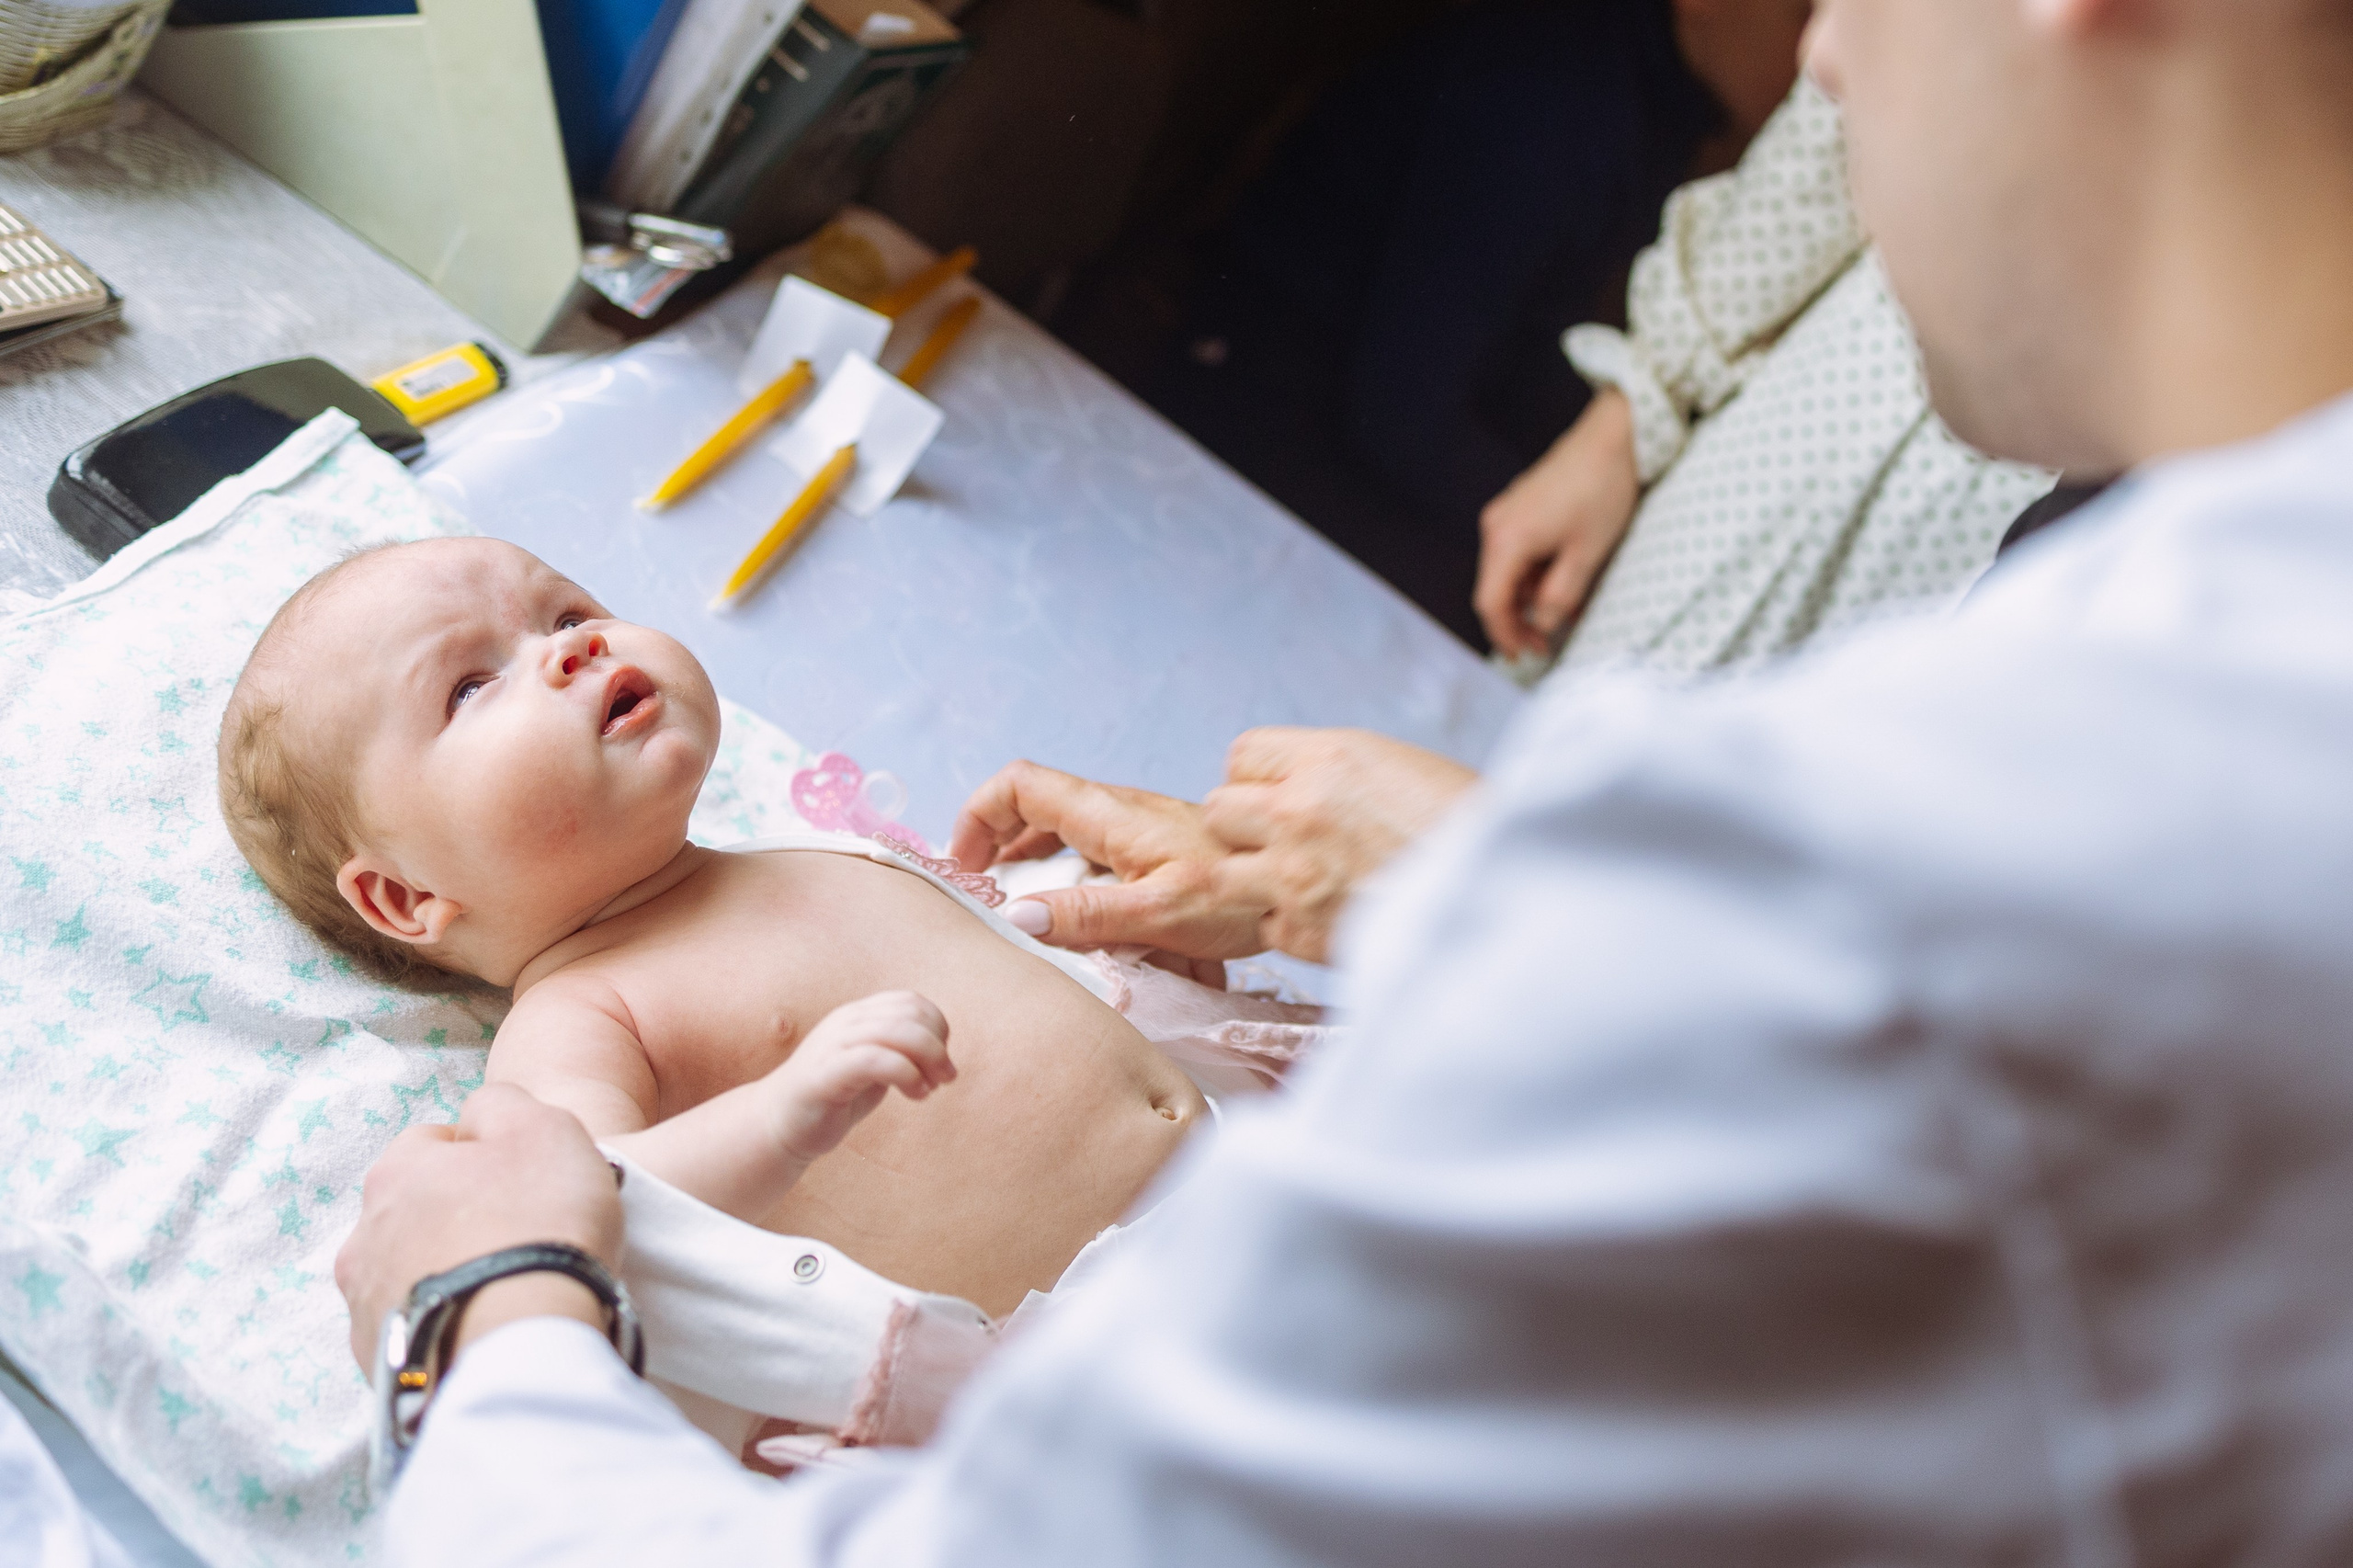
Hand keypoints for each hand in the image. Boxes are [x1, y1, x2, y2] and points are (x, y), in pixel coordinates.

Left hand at [336, 1083, 621, 1367]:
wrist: (520, 1345)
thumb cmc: (537, 1224)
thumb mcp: (543, 1127)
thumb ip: (501, 1103)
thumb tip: (481, 1113)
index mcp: (396, 1172)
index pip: (432, 1141)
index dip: (483, 1154)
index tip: (524, 1179)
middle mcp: (362, 1234)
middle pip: (414, 1209)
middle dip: (456, 1216)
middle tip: (517, 1234)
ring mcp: (363, 1303)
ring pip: (406, 1270)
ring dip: (442, 1271)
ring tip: (499, 1290)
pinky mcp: (376, 1360)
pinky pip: (412, 1328)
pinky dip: (441, 1323)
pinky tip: (481, 1329)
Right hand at [768, 991, 956, 1163]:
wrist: (776, 1126)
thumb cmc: (832, 1098)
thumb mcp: (873, 1066)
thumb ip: (900, 1051)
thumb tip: (941, 1050)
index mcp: (857, 1015)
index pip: (910, 1001)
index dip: (937, 1027)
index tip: (940, 1061)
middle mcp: (845, 1022)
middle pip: (909, 1014)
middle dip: (937, 1046)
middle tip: (944, 1079)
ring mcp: (833, 1045)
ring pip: (896, 1031)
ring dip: (928, 1059)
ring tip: (930, 1088)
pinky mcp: (825, 1074)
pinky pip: (875, 1059)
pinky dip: (906, 1074)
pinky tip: (916, 1094)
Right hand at [948, 762, 1268, 959]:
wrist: (1299, 880)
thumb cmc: (1239, 893)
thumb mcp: (1159, 910)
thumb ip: (1088, 915)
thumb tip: (1018, 917)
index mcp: (1107, 815)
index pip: (1019, 785)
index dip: (978, 815)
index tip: (966, 867)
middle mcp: (1116, 815)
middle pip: (1034, 812)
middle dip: (1002, 851)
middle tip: (987, 902)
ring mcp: (1137, 833)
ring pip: (1066, 841)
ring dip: (1042, 877)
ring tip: (1033, 925)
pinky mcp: (1157, 855)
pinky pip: (1099, 865)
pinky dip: (1080, 893)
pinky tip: (1095, 938)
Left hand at [1203, 729, 1475, 963]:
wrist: (1508, 892)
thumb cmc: (1467, 827)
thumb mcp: (1397, 766)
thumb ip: (1332, 774)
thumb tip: (1289, 786)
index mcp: (1328, 758)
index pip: (1242, 755)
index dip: (1259, 779)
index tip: (1280, 795)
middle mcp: (1298, 810)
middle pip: (1219, 809)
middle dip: (1244, 827)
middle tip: (1283, 843)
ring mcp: (1293, 874)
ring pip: (1221, 872)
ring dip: (1253, 880)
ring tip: (1296, 885)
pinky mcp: (1301, 931)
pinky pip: (1264, 926)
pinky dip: (1290, 927)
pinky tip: (1330, 919)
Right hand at [1474, 387, 1640, 658]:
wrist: (1614, 435)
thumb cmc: (1603, 491)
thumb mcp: (1587, 555)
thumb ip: (1559, 597)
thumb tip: (1542, 624)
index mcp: (1507, 540)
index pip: (1491, 603)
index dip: (1504, 636)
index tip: (1524, 656)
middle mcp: (1496, 525)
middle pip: (1496, 588)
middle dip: (1520, 619)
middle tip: (1547, 643)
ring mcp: (1506, 512)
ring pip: (1509, 571)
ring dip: (1531, 597)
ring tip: (1567, 612)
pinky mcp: (1520, 505)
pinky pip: (1519, 550)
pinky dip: (1536, 573)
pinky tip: (1564, 581)